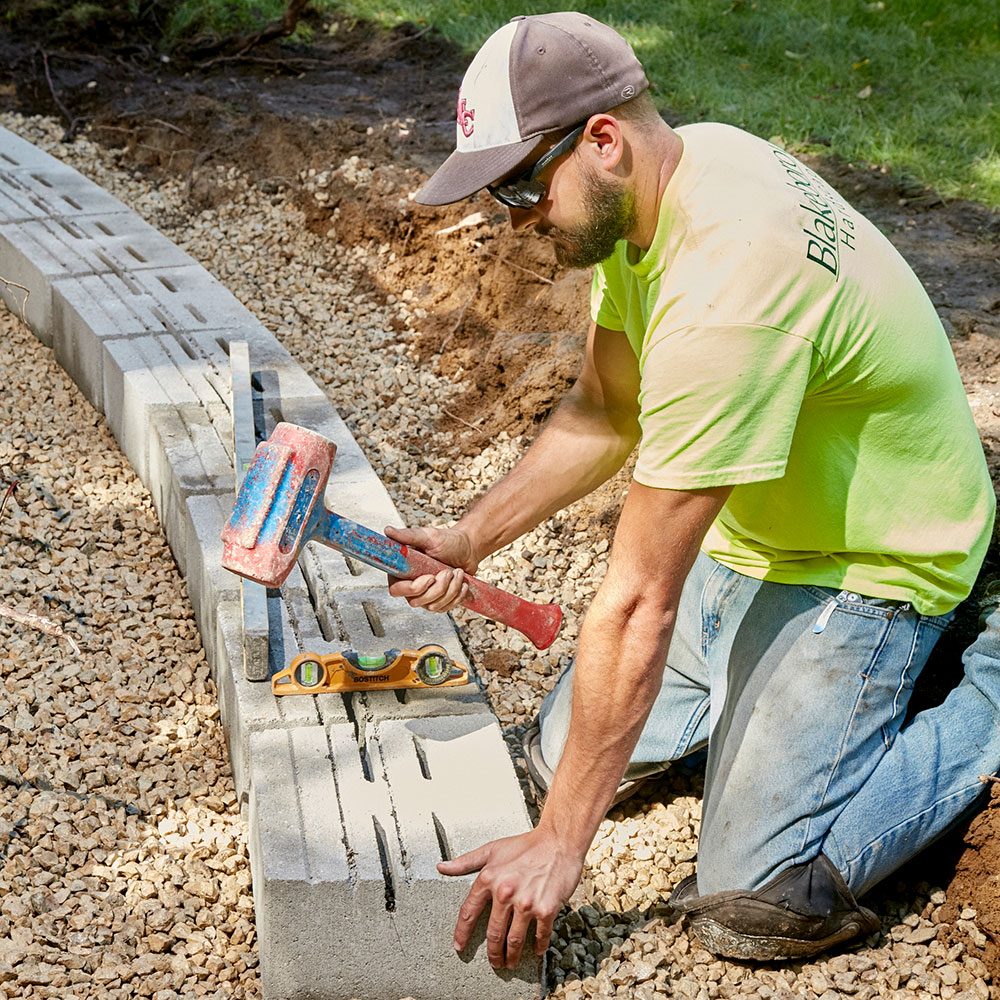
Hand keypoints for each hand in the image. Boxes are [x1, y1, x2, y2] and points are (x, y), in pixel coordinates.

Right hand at [385, 524, 478, 612]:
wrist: (468, 548)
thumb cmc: (447, 541)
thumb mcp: (428, 536)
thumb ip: (407, 535)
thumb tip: (388, 531)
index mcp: (403, 571)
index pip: (396, 590)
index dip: (413, 588)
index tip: (430, 577)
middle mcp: (411, 587)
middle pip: (416, 601)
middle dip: (437, 588)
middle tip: (448, 571)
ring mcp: (426, 596)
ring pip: (434, 606)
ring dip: (451, 589)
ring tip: (457, 572)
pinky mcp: (440, 601)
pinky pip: (446, 608)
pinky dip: (458, 595)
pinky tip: (462, 582)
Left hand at [438, 827, 584, 969]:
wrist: (558, 841)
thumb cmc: (525, 845)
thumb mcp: (492, 849)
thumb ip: (466, 861)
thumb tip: (441, 867)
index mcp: (489, 879)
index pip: (469, 912)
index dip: (462, 933)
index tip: (459, 946)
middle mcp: (505, 893)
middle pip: (493, 933)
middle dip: (493, 953)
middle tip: (494, 963)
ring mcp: (526, 903)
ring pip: (514, 941)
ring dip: (512, 956)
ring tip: (511, 963)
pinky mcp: (546, 910)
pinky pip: (540, 935)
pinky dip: (538, 946)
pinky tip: (537, 951)